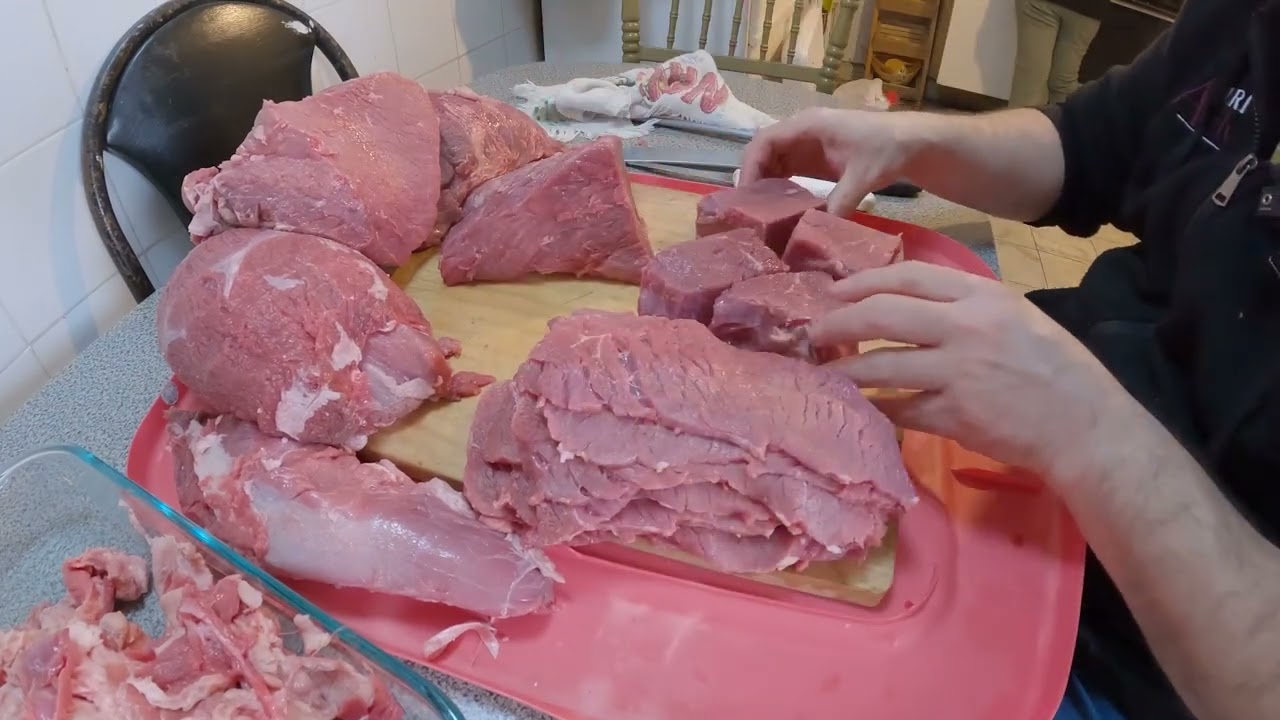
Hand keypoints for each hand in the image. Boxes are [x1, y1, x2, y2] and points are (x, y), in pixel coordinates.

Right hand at [741, 108, 924, 215]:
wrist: (910, 143)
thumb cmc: (887, 149)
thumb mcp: (863, 177)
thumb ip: (840, 203)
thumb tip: (818, 232)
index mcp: (808, 125)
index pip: (764, 141)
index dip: (750, 166)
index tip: (746, 196)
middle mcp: (801, 132)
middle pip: (762, 152)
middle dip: (752, 179)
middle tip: (747, 212)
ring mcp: (806, 145)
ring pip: (771, 163)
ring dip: (763, 186)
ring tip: (757, 216)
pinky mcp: (813, 160)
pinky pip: (785, 172)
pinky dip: (777, 189)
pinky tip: (776, 211)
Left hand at [809, 261, 1133, 478]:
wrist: (1085, 426)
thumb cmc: (1054, 367)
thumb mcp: (1015, 315)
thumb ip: (964, 304)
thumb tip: (905, 300)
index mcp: (982, 297)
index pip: (907, 277)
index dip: (862, 282)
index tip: (835, 292)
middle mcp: (966, 328)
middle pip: (881, 314)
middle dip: (837, 323)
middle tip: (815, 333)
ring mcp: (957, 373)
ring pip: (880, 365)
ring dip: (846, 370)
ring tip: (828, 373)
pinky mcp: (953, 416)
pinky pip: (899, 408)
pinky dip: (877, 407)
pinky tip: (863, 407)